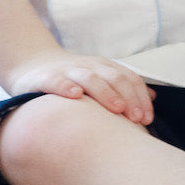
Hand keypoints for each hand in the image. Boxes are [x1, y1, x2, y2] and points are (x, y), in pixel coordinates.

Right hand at [7, 52, 154, 124]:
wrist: (31, 66)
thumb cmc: (70, 79)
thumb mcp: (99, 78)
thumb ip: (124, 87)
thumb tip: (153, 97)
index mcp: (104, 67)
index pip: (128, 79)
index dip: (140, 98)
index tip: (146, 119)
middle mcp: (88, 67)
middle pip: (113, 77)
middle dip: (127, 97)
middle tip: (135, 118)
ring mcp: (67, 71)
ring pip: (89, 78)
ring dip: (105, 92)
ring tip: (116, 108)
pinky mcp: (45, 78)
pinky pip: (56, 81)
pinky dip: (66, 87)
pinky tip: (75, 96)